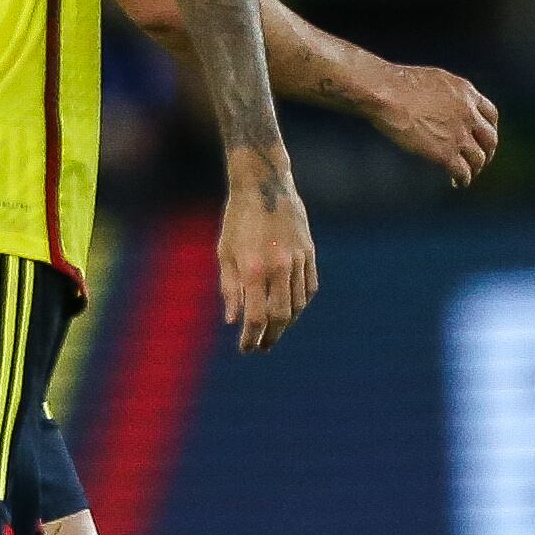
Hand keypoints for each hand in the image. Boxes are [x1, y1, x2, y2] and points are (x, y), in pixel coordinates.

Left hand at [217, 158, 317, 351]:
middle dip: (271, 337)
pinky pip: (309, 288)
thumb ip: (230, 289)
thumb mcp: (225, 253)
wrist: (264, 186)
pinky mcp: (309, 252)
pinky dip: (300, 304)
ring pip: (298, 305)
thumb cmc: (237, 219)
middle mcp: (279, 267)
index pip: (256, 317)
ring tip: (274, 331)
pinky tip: (291, 310)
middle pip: (280, 316)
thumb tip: (233, 321)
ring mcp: (298, 260)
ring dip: (286, 323)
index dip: (251, 338)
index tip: (246, 348)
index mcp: (254, 269)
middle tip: (262, 347)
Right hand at [367, 64, 501, 186]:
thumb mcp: (435, 79)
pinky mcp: (445, 153)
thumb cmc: (399, 82)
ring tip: (468, 175)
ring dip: (475, 168)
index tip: (484, 136)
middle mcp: (469, 114)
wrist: (387, 93)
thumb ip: (448, 94)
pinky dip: (462, 179)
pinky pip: (462, 171)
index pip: (490, 114)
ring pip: (478, 158)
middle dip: (487, 152)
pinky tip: (456, 182)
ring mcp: (459, 135)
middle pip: (490, 139)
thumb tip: (444, 103)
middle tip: (481, 159)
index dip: (489, 129)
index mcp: (467, 93)